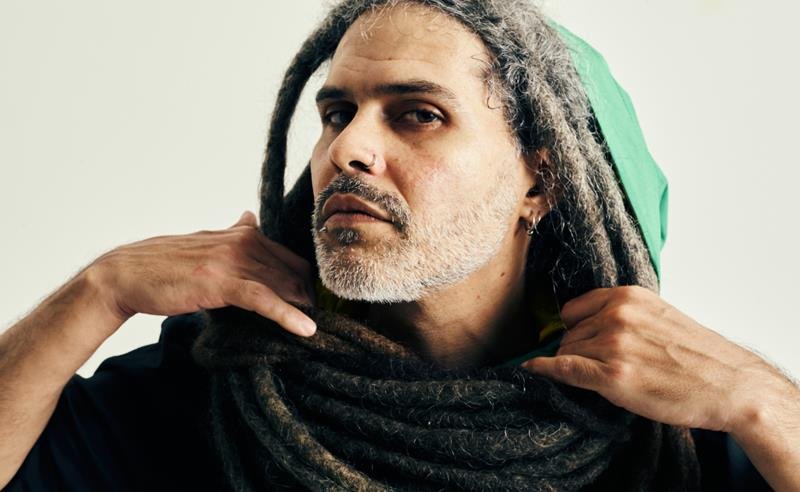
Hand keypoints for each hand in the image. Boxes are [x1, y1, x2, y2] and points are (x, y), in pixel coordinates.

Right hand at [88, 211, 316, 336]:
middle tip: (325, 322)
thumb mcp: (205, 242)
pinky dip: (288, 315)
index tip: (315, 303)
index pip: (289, 257)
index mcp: (242, 234)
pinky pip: (264, 299)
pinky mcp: (221, 282)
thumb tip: (251, 217)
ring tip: (323, 329)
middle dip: (309, 298)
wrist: (126, 274)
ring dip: (305, 309)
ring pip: (283, 285)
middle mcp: (242, 241)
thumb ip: (233, 234)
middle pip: (292, 272)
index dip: (305, 281)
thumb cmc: (165, 264)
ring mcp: (232, 260)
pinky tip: (305, 330)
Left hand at [521, 285, 793, 433]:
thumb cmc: (696, 355)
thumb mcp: (657, 315)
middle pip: (568, 334)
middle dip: (578, 351)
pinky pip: (564, 369)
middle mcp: (617, 315)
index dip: (574, 329)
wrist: (730, 385)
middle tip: (605, 368)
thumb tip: (585, 323)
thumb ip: (622, 314)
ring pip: (568, 354)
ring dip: (578, 367)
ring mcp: (614, 345)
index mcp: (627, 296)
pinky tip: (533, 369)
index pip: (574, 309)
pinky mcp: (613, 376)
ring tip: (612, 378)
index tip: (577, 340)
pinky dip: (545, 370)